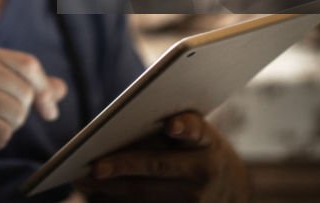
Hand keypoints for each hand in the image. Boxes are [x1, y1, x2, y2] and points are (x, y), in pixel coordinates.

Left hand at [75, 112, 249, 201]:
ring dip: (112, 190)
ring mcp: (195, 201)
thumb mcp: (201, 136)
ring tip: (82, 183)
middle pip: (158, 167)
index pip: (196, 131)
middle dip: (124, 167)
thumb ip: (173, 126)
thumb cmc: (205, 153)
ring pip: (146, 196)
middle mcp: (204, 172)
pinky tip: (97, 197)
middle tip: (94, 167)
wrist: (236, 192)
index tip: (172, 125)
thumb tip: (121, 125)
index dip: (185, 127)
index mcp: (208, 143)